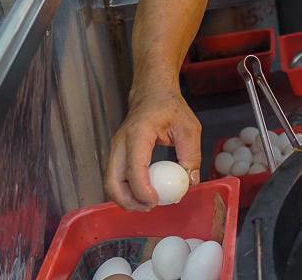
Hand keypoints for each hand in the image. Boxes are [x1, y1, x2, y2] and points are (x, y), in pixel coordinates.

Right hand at [104, 83, 201, 210]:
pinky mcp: (116, 153)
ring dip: (124, 198)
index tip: (154, 201)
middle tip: (148, 209)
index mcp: (138, 133)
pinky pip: (114, 176)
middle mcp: (120, 142)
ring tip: (145, 205)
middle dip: (127, 200)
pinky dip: (124, 190)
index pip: (133, 168)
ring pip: (110, 181)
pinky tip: (140, 195)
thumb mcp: (189, 128)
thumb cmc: (170, 107)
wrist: (153, 93)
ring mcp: (115, 148)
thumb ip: (191, 154)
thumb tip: (191, 181)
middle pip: (112, 180)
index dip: (141, 189)